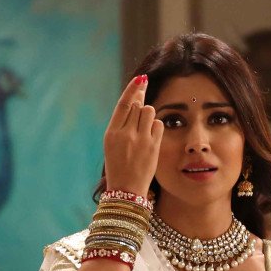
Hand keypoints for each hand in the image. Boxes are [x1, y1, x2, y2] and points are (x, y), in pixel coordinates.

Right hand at [102, 75, 162, 196]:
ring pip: (149, 112)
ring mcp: (140, 140)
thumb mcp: (113, 144)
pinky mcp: (153, 146)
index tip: (140, 78)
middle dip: (141, 104)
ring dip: (148, 116)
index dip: (133, 89)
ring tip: (144, 130)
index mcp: (111, 133)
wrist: (126, 191)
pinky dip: (156, 127)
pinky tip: (151, 137)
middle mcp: (125, 134)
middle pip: (138, 106)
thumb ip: (122, 124)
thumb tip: (135, 101)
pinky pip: (159, 124)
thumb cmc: (118, 166)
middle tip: (141, 108)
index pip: (123, 104)